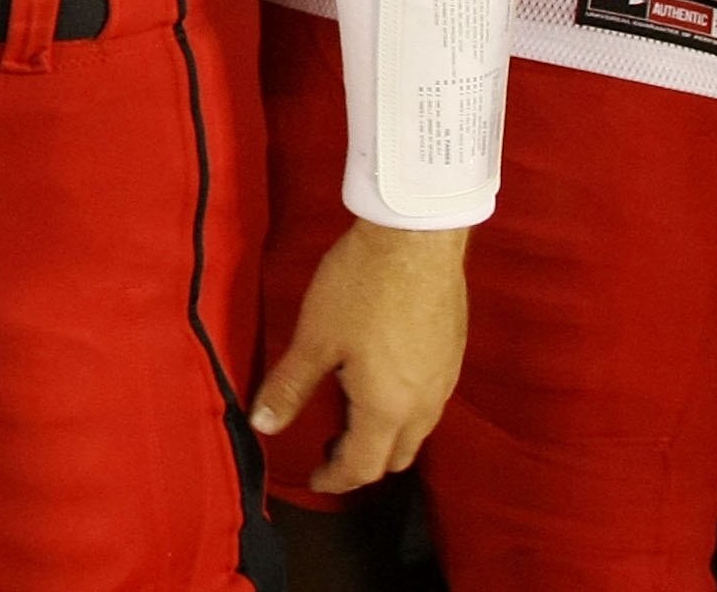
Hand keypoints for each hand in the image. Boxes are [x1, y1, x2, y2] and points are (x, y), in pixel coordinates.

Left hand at [249, 221, 468, 490]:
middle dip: (362, 462)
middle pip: (396, 457)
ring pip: (418, 430)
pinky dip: (404, 409)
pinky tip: (383, 379)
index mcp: (387, 409)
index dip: (335, 479)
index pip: (362, 467)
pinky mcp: (454, 352)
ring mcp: (446, 379)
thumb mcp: (315, 337)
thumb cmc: (360, 287)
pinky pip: (431, 401)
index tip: (313, 479)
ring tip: (352, 414)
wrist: (417, 236)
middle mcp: (425, 405)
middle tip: (330, 447)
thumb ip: (290, 386)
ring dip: (386, 436)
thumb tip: (262, 425)